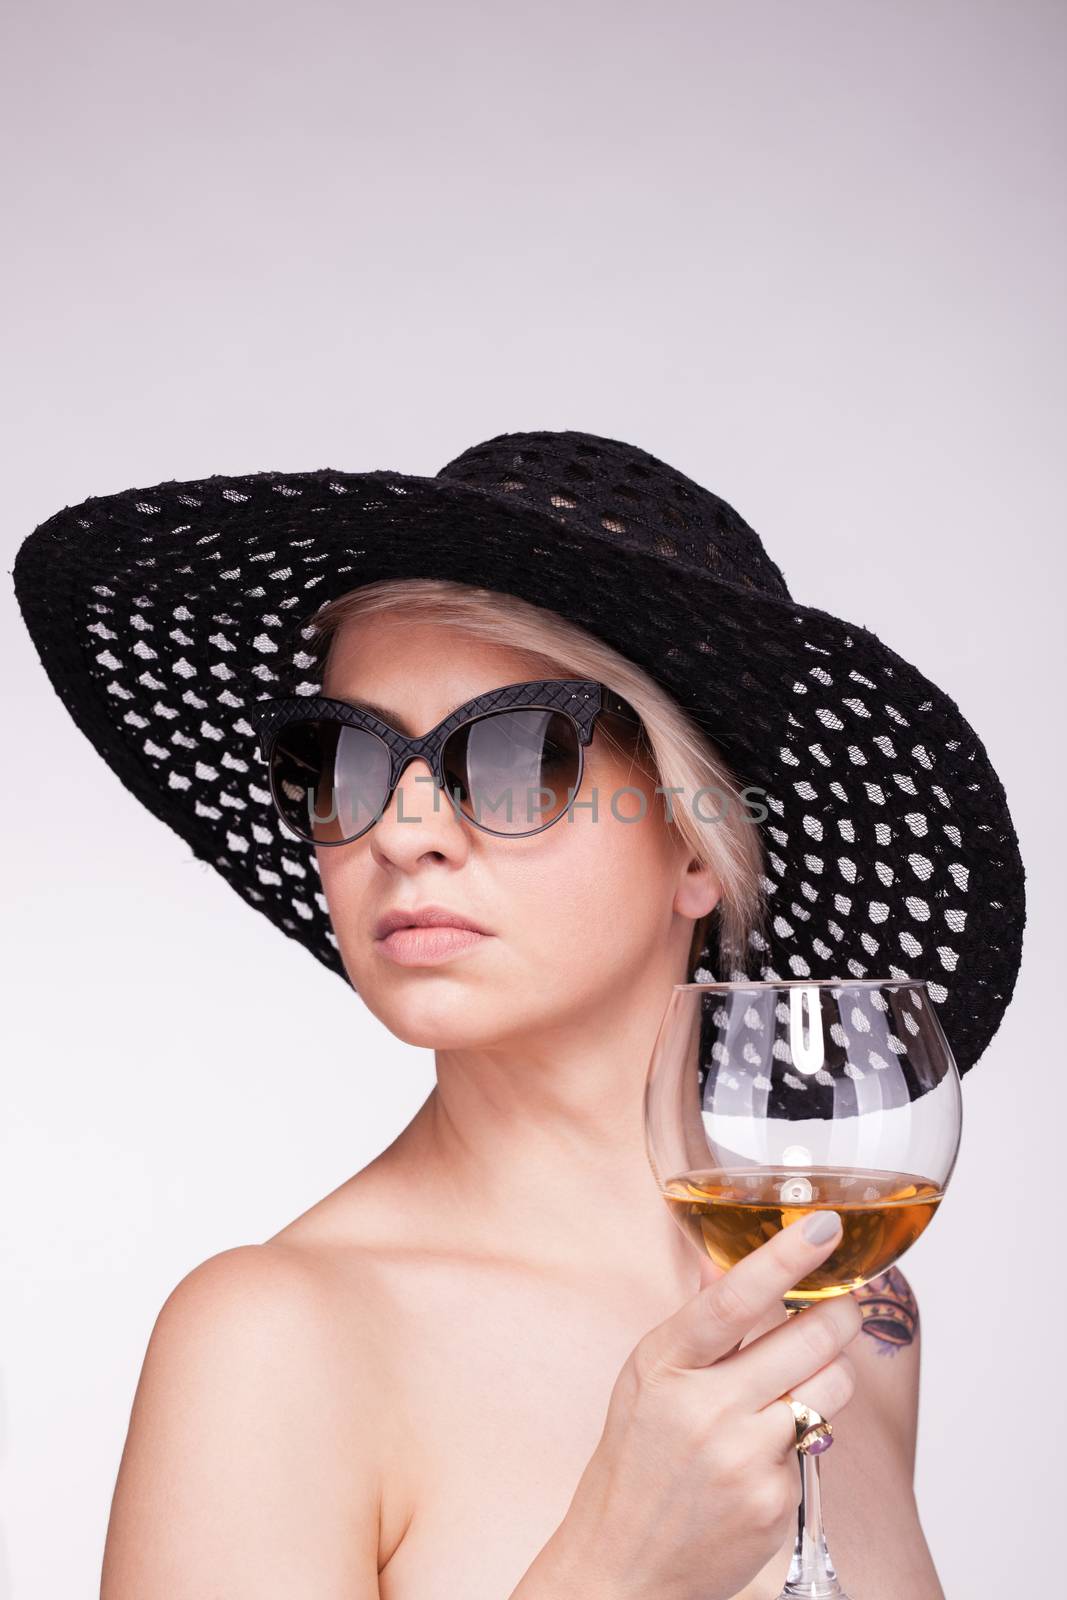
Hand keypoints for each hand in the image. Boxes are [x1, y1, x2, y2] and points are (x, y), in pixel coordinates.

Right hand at [528, 1211, 860, 1599]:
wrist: (624, 1566)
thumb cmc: (636, 1460)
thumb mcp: (646, 1377)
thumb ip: (696, 1321)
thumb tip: (730, 1262)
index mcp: (665, 1365)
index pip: (734, 1300)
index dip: (784, 1258)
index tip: (824, 1228)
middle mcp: (705, 1410)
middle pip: (808, 1338)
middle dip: (838, 1311)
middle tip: (839, 1301)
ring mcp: (744, 1460)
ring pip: (830, 1387)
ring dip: (829, 1371)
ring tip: (799, 1379)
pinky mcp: (777, 1503)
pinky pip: (817, 1443)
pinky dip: (802, 1436)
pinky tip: (764, 1453)